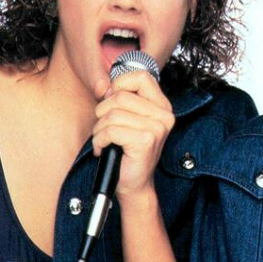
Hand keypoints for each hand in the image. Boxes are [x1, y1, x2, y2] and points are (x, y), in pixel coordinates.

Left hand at [93, 70, 174, 197]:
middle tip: (104, 129)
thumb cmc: (128, 153)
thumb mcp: (127, 120)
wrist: (134, 185)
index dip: (119, 84)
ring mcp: (156, 128)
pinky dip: (100, 140)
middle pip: (120, 96)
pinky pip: (110, 130)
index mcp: (161, 106)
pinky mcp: (145, 141)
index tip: (112, 101)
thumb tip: (104, 87)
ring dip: (99, 129)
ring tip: (104, 140)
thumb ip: (120, 99)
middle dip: (102, 112)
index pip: (141, 76)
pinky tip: (103, 149)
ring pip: (112, 114)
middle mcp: (163, 115)